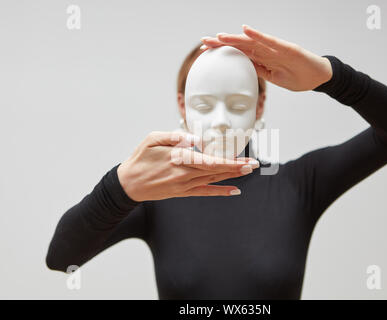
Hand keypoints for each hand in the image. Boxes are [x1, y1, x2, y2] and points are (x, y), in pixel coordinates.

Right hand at [117, 131, 258, 200]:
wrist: (128, 184)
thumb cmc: (140, 158)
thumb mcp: (152, 139)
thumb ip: (174, 137)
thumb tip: (195, 139)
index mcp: (178, 159)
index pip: (210, 162)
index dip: (229, 162)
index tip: (245, 160)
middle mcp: (184, 174)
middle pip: (216, 171)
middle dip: (237, 168)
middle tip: (254, 165)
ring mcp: (184, 185)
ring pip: (213, 180)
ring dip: (232, 176)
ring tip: (248, 171)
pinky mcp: (182, 192)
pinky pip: (205, 192)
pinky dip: (220, 192)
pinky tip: (234, 191)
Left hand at [200, 24, 332, 91]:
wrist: (319, 77)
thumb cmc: (298, 77)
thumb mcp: (274, 78)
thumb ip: (260, 72)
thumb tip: (244, 70)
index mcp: (262, 59)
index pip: (238, 53)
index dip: (222, 51)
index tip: (204, 51)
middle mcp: (266, 51)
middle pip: (240, 45)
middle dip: (221, 43)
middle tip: (203, 42)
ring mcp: (276, 48)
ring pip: (251, 42)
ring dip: (234, 38)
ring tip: (219, 36)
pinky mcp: (287, 48)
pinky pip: (270, 41)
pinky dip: (258, 35)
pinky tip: (246, 30)